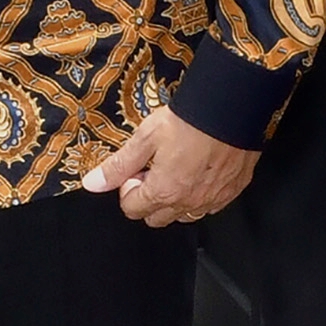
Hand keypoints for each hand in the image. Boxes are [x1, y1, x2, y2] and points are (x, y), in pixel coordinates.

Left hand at [83, 105, 258, 227]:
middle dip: (148, 199)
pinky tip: (200, 171)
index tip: (136, 169)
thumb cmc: (189, 121)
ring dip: (175, 200)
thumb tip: (92, 184)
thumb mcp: (145, 138)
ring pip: (184, 215)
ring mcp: (213, 199)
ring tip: (177, 169)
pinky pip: (210, 206)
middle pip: (156, 218)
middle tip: (154, 169)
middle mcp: (189, 203)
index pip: (132, 210)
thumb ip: (118, 166)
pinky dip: (200, 195)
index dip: (128, 188)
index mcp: (164, 192)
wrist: (231, 108)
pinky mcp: (233, 191)